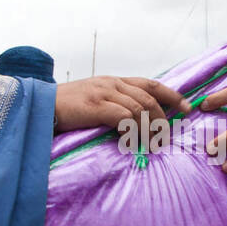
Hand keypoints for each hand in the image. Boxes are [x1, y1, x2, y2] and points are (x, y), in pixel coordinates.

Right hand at [54, 76, 190, 133]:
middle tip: (167, 137)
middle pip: (149, 97)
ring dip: (150, 128)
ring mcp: (104, 93)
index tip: (186, 107)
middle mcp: (112, 83)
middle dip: (163, 118)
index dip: (171, 95)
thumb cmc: (66, 107)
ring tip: (153, 144)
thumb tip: (134, 121)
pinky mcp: (95, 106)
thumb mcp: (94, 99)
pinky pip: (124, 117)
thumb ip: (113, 103)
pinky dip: (133, 130)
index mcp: (114, 81)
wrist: (40, 105)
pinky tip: (134, 141)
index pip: (150, 84)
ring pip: (140, 108)